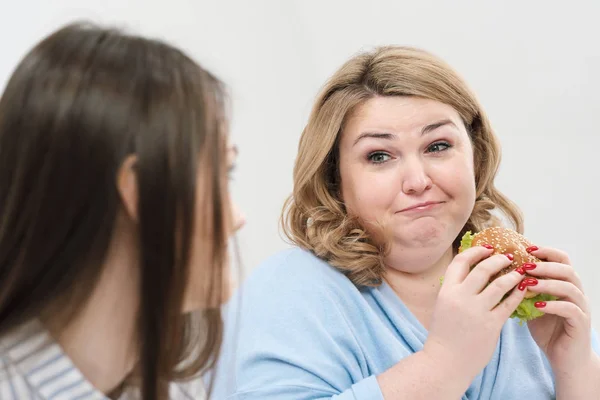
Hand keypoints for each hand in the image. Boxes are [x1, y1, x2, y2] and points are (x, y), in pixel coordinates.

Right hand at [424, 245, 527, 381]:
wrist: (445, 362)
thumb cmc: (444, 334)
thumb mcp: (443, 306)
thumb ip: (456, 289)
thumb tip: (473, 272)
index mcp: (446, 291)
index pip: (461, 261)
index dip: (475, 251)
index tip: (487, 249)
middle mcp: (461, 298)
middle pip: (483, 268)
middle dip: (498, 259)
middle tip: (509, 257)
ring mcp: (477, 311)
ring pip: (500, 284)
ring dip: (513, 274)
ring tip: (520, 271)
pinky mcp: (492, 325)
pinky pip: (509, 304)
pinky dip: (518, 293)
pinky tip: (523, 289)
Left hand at [523, 246, 594, 376]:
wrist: (565, 358)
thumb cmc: (547, 330)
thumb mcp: (531, 306)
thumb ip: (523, 290)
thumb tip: (499, 275)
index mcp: (564, 284)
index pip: (561, 260)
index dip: (546, 251)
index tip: (527, 249)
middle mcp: (576, 292)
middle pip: (567, 269)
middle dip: (545, 265)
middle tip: (525, 266)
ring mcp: (580, 307)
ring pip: (570, 287)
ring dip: (547, 283)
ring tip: (528, 284)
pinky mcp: (581, 323)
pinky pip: (570, 309)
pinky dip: (553, 305)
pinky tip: (538, 305)